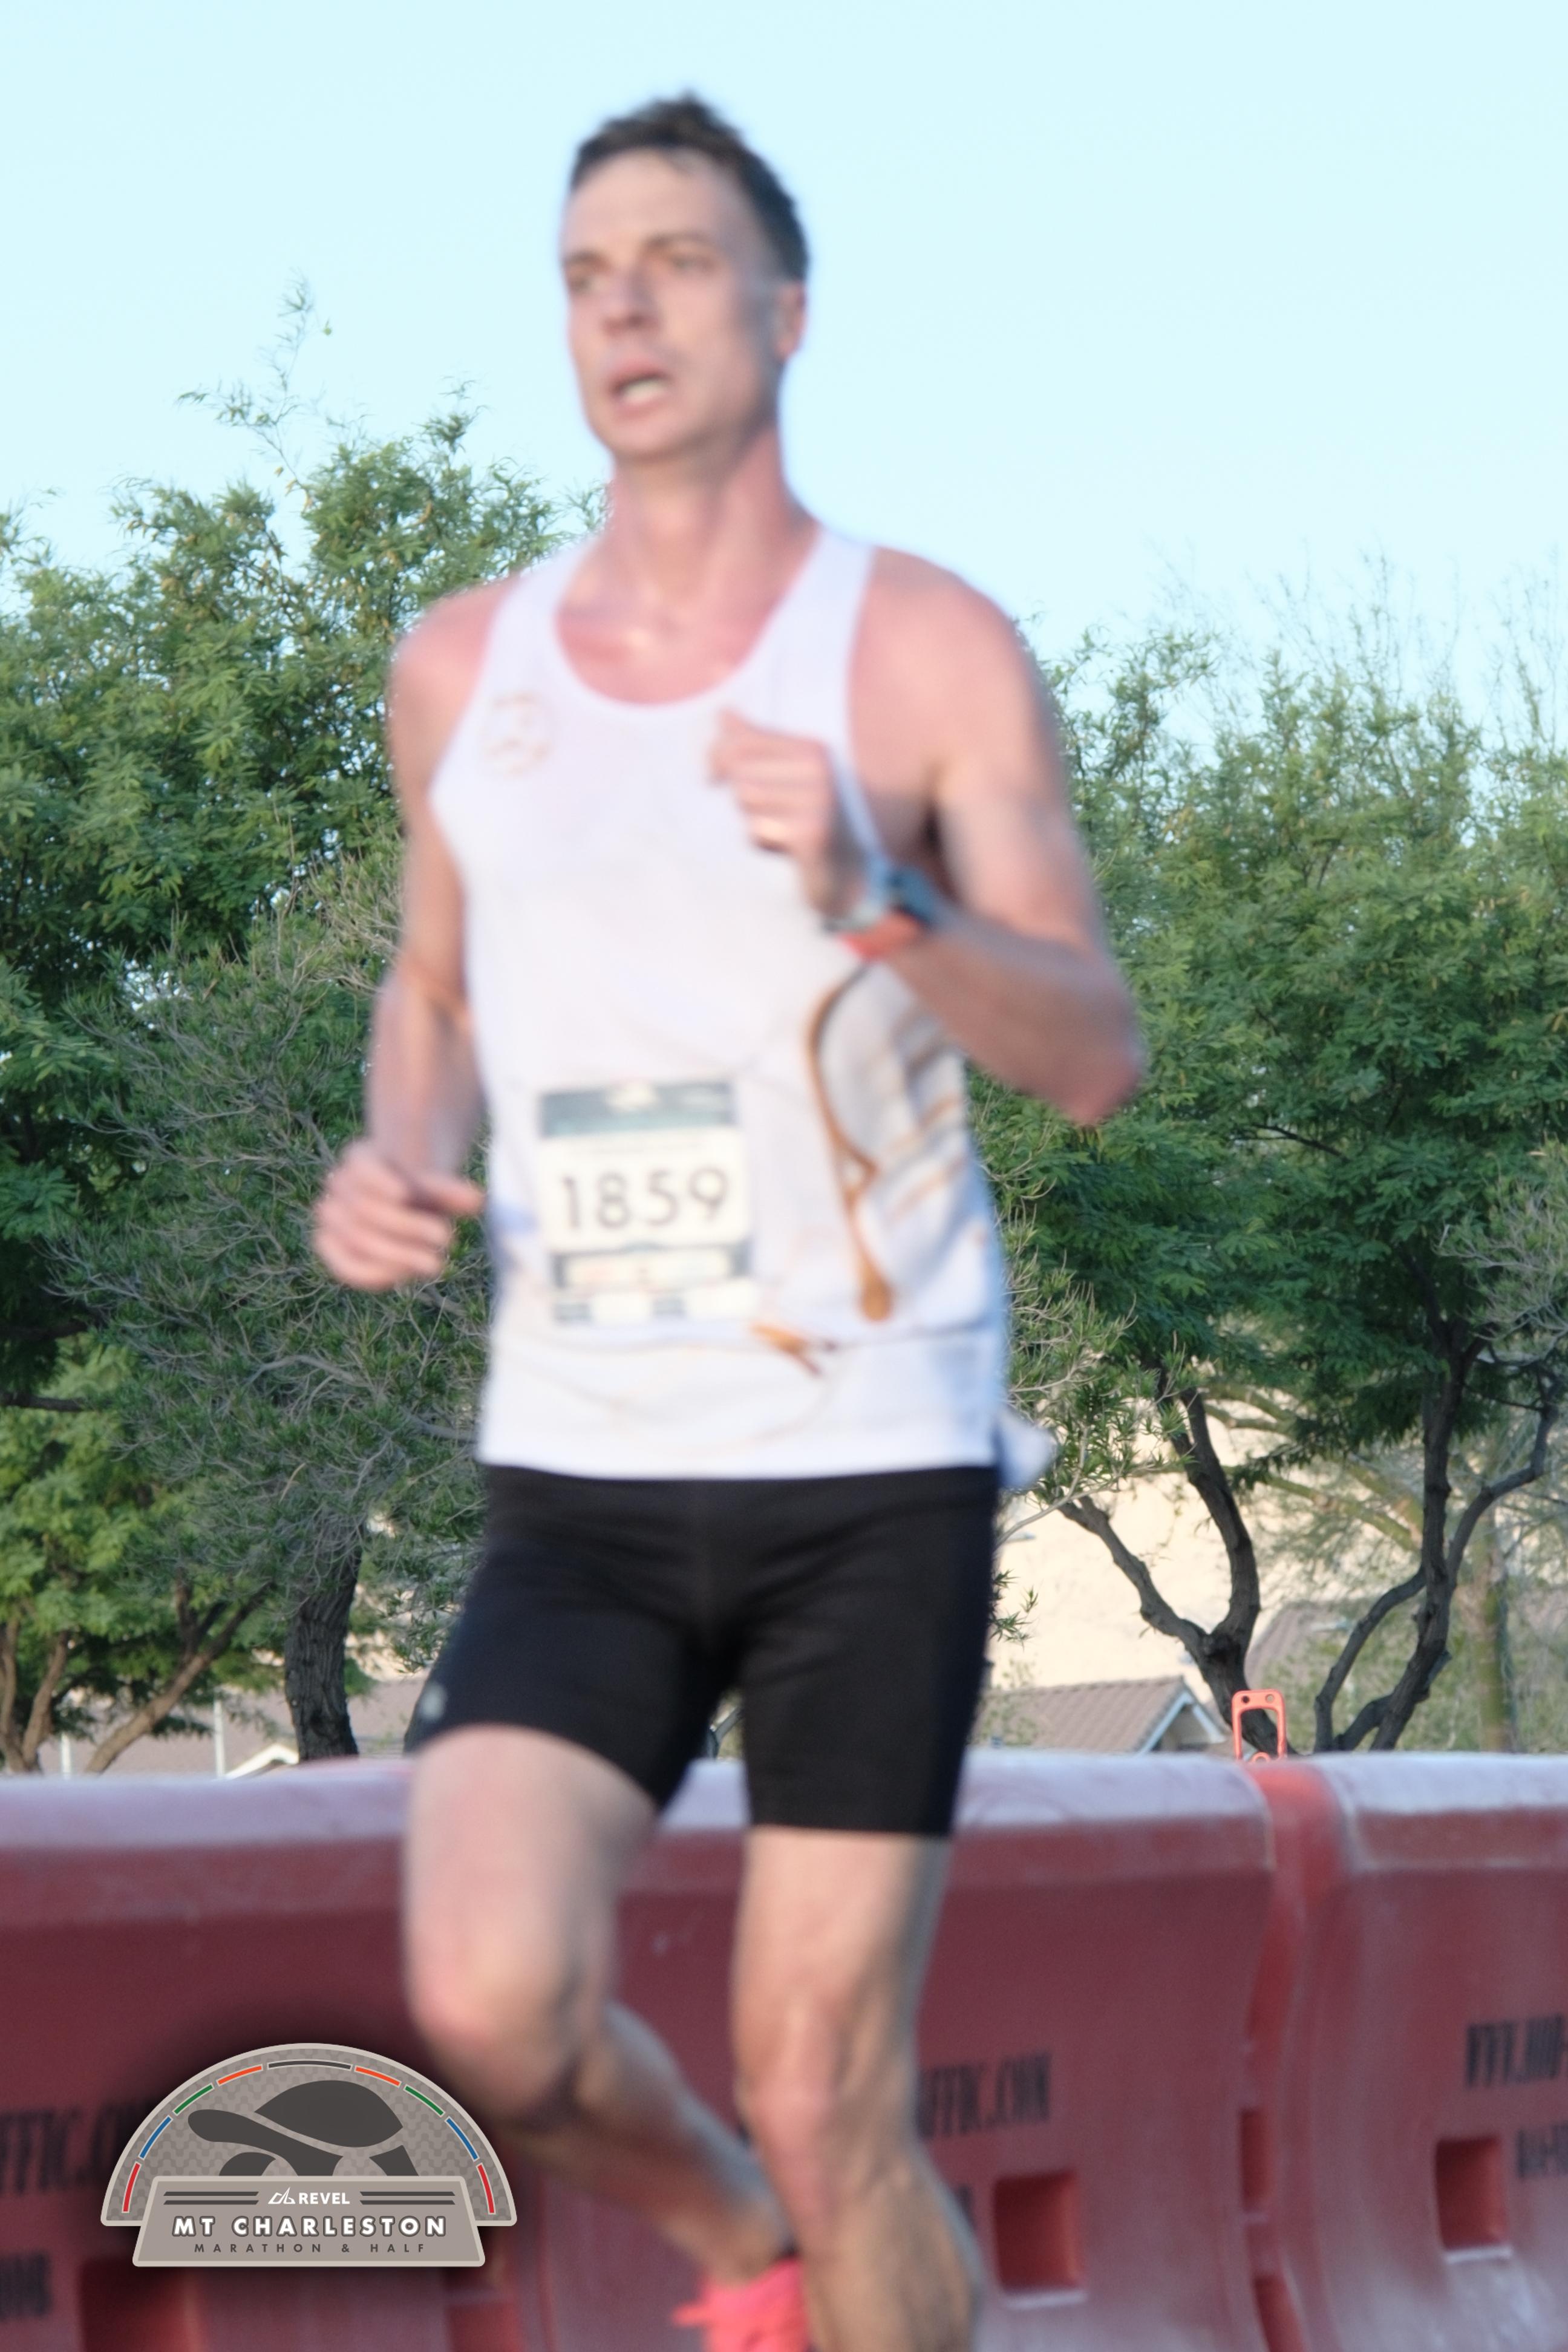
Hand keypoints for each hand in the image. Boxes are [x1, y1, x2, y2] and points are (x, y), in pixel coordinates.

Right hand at [313, 1140, 483, 1290]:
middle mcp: (340, 1185)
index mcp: (360, 1159)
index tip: (405, 1193)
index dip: (378, 1181)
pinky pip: (344, 1265)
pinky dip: (371, 1273)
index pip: (361, 1169)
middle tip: (446, 1237)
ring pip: (357, 1238)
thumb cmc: (424, 1189)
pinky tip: (401, 1277)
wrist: (407, 1200)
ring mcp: (332, 1217)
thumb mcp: (438, 1185)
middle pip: (364, 1208)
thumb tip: (477, 1200)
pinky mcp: (334, 1248)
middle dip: (407, 1226)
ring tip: (436, 1264)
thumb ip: (450, 1191)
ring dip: (398, 1254)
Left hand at [709, 710, 867, 918]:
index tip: (711, 777)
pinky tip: (784, 848)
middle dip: (741, 799)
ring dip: (752, 822)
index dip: (715, 759)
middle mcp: (819, 768)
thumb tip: (723, 712)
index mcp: (812, 748)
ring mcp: (820, 799)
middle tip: (767, 816)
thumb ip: (752, 743)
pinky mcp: (813, 832)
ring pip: (746, 801)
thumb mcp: (782, 777)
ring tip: (778, 831)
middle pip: (740, 774)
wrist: (845, 877)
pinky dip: (761, 842)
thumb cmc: (805, 823)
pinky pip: (756, 830)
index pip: (741, 743)